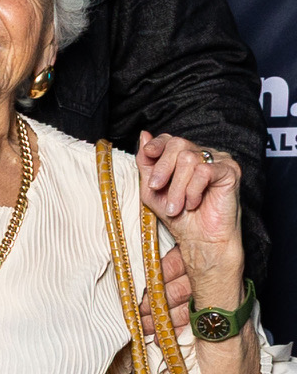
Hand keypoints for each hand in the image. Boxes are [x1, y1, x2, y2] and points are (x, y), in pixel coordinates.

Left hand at [136, 131, 244, 323]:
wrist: (199, 239)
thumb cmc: (177, 215)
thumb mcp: (152, 190)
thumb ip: (146, 164)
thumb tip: (143, 134)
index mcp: (185, 157)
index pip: (170, 139)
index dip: (156, 145)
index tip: (148, 154)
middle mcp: (203, 154)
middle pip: (177, 144)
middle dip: (162, 169)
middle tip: (156, 189)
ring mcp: (219, 160)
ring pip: (189, 159)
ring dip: (177, 187)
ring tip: (177, 206)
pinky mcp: (230, 171)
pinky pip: (204, 171)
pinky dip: (193, 190)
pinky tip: (194, 203)